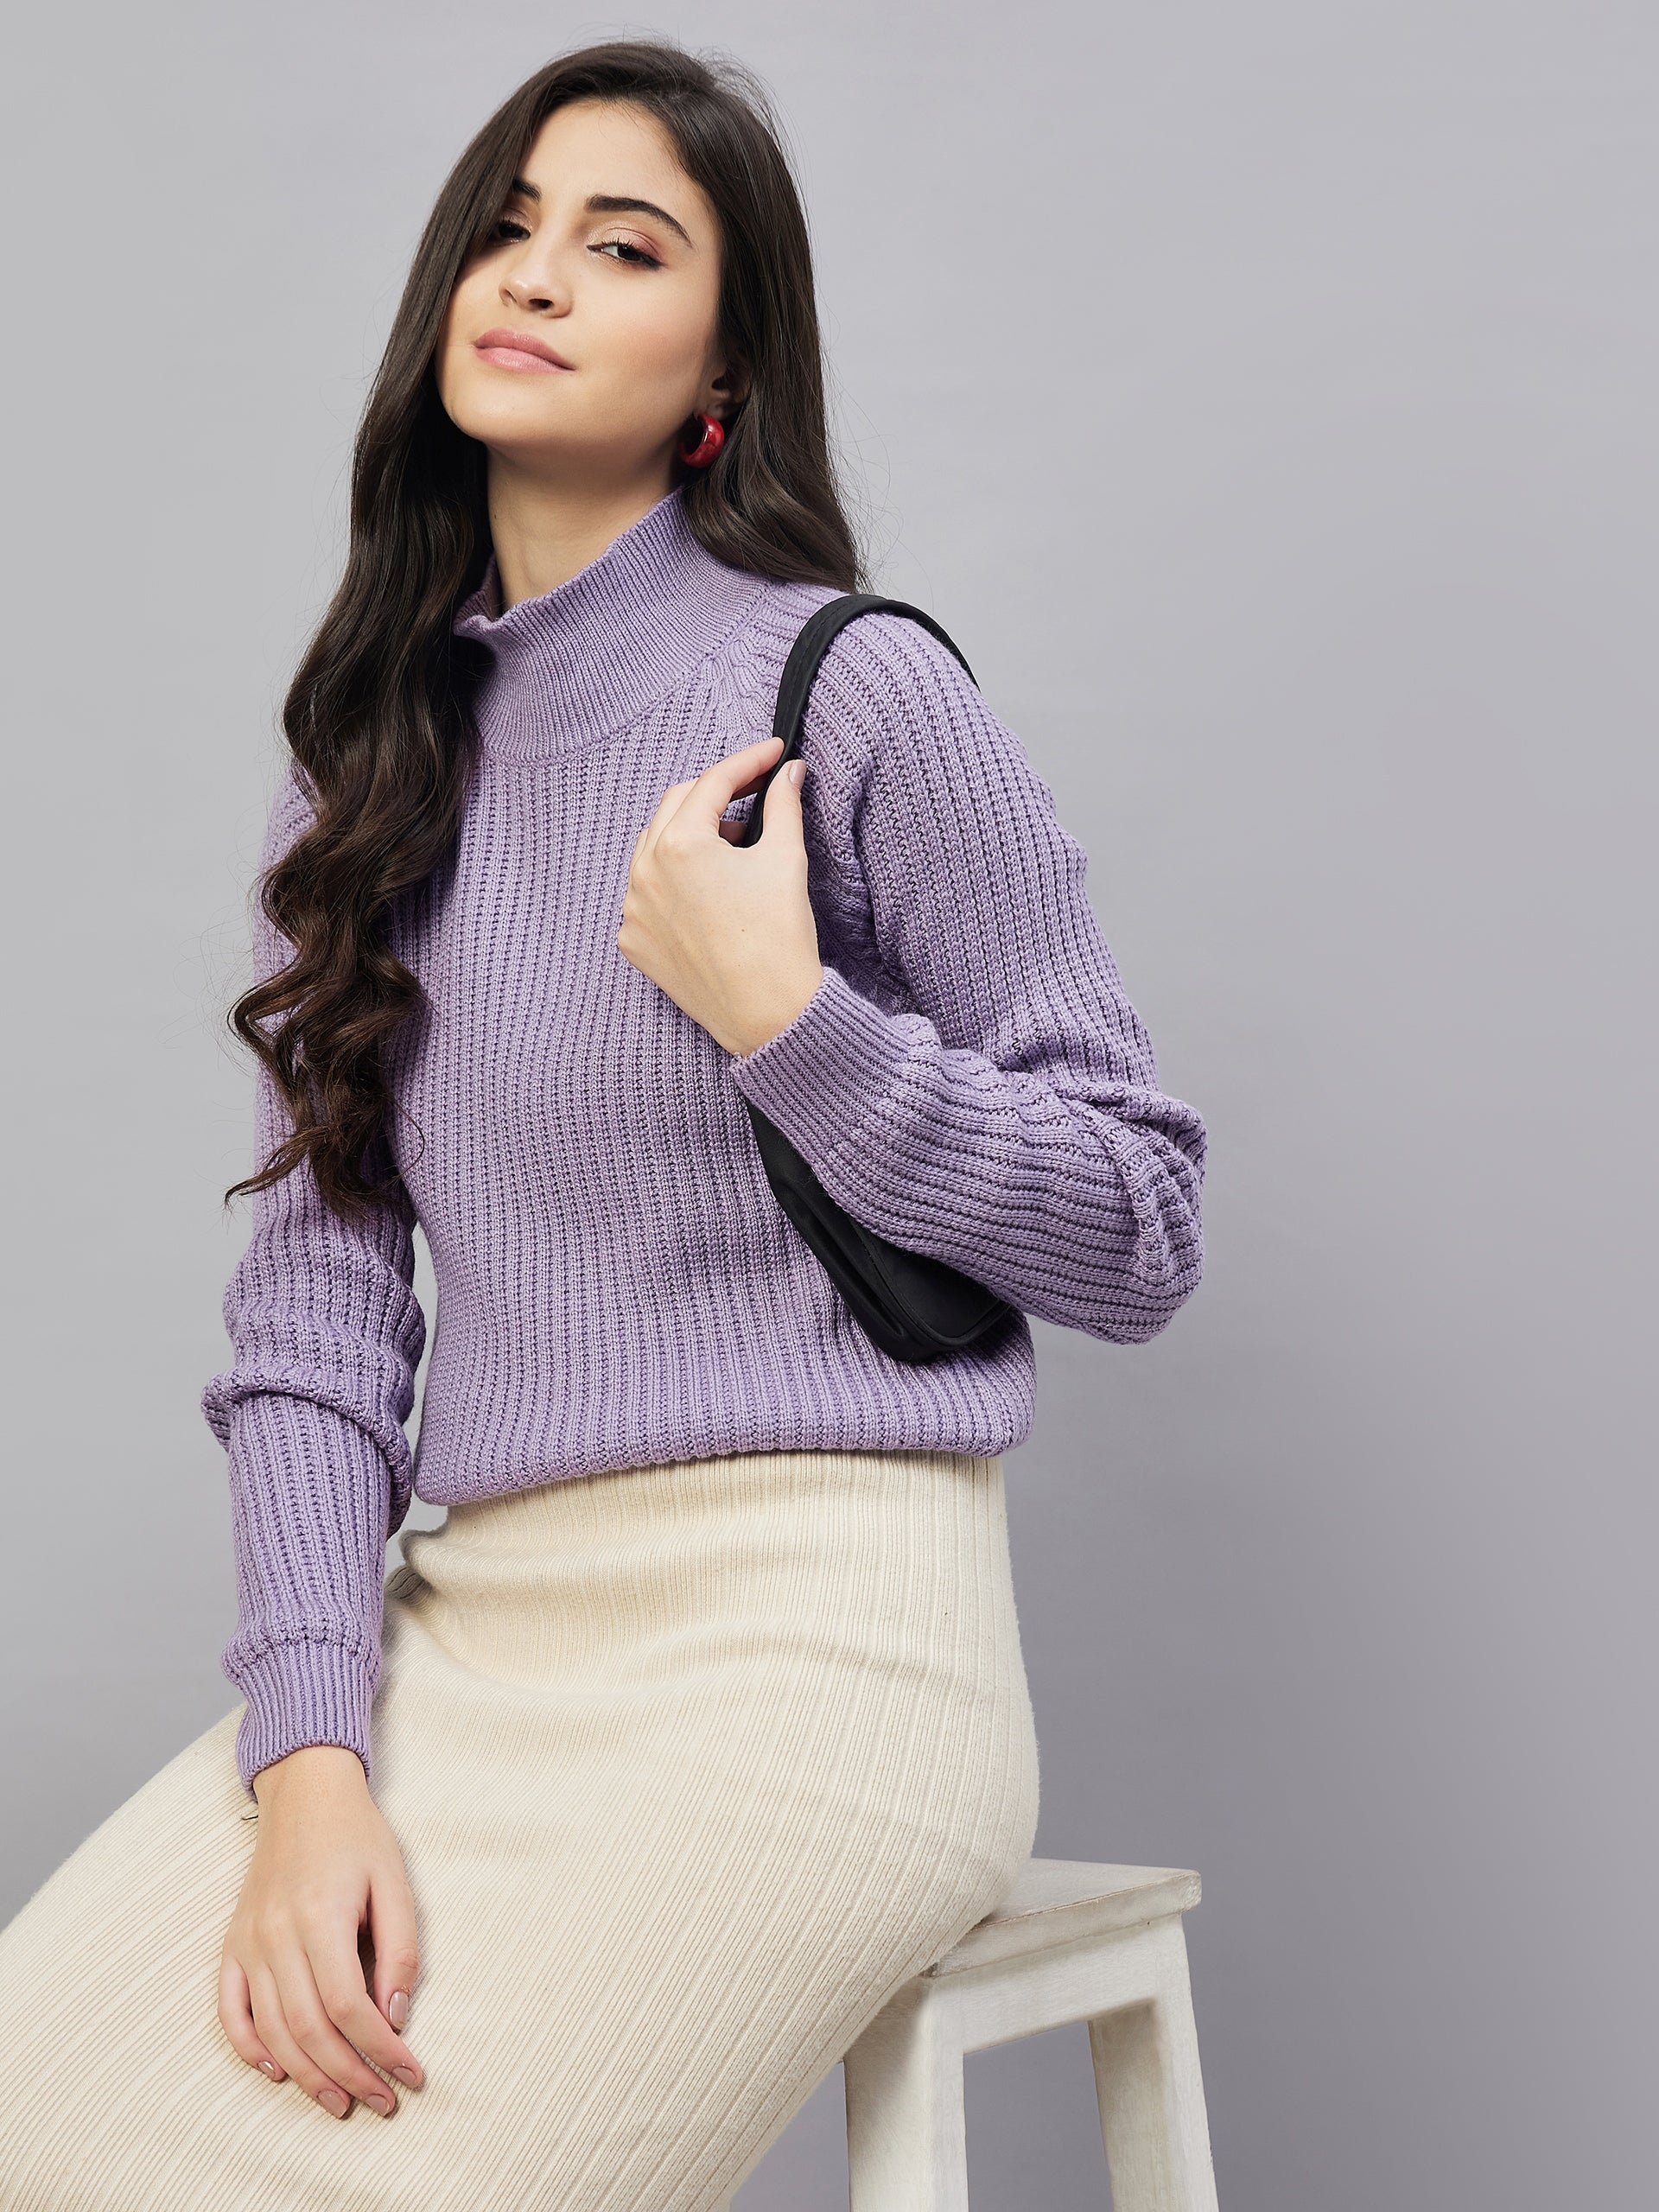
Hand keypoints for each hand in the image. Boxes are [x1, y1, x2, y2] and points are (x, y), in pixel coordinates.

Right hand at [218, 1744, 424, 2120]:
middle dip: (350, 2075)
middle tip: (383, 2102)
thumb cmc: (357, 1836)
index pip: (348, 2005)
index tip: (411, 2074)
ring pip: (272, 2030)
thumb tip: (395, 2017)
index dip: (381, 2049)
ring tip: (341, 2102)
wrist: (304, 1794)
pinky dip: (250, 2049)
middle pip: (309, 2028)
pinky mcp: (232, 1945)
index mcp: (320, 1916)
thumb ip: (400, 1949)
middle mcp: (275, 1935)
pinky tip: (279, 2071)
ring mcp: (248, 1943)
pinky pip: (229, 2010)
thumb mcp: (395, 1882)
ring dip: (306, 2076)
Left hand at [617, 735, 823, 1057]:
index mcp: (680, 845)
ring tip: (733, 845)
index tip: (774, 754)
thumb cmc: (779, 939)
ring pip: (655, 848)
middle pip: (677, 806)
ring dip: (690, 835)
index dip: (748, 761)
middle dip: (716, 794)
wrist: (769, 1014)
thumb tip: (790, 774)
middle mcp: (644, 872)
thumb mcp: (786, 860)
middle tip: (755, 792)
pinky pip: (647, 893)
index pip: (713, 782)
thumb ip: (783, 806)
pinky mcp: (634, 941)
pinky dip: (673, 881)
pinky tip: (707, 891)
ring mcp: (633, 909)